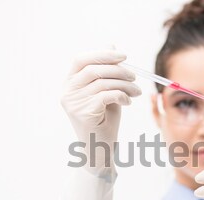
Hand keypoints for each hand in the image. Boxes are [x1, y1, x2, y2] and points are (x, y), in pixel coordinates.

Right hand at [61, 49, 141, 173]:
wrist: (100, 150)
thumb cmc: (104, 121)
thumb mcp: (106, 91)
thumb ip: (106, 71)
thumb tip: (110, 44)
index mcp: (69, 84)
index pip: (81, 60)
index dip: (102, 54)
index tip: (123, 55)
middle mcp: (67, 92)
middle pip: (93, 69)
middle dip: (118, 70)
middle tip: (135, 76)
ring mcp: (73, 103)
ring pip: (103, 82)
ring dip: (125, 84)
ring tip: (136, 92)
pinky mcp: (83, 113)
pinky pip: (107, 95)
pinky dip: (122, 96)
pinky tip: (128, 102)